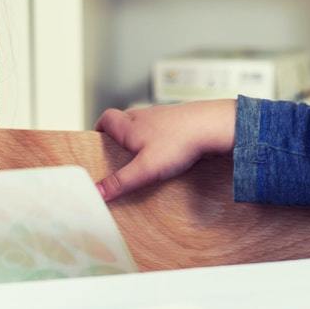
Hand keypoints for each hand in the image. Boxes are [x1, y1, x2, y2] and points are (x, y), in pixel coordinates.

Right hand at [94, 100, 236, 202]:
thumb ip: (121, 181)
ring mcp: (163, 117)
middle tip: (122, 156)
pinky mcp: (180, 122)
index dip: (100, 129)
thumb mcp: (145, 168)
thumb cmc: (178, 142)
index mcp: (130, 124)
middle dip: (121, 137)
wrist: (212, 126)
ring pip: (145, 125)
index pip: (106, 119)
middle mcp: (144, 116)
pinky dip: (162, 140)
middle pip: (125, 121)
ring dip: (142, 138)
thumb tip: (97, 192)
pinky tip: (170, 155)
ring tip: (145, 159)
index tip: (98, 142)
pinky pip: (165, 130)